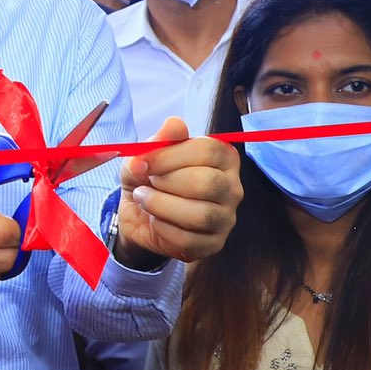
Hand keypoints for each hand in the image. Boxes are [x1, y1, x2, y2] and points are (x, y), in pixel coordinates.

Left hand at [112, 118, 241, 263]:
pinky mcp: (214, 244)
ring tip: (144, 199)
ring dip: (162, 206)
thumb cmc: (150, 178)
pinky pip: (190, 240)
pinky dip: (163, 230)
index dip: (170, 156)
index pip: (208, 150)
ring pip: (201, 215)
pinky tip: (154, 221)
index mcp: (223, 157)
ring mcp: (226, 218)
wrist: (138, 215)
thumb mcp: (146, 155)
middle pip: (208, 183)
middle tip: (145, 184)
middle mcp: (232, 187)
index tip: (141, 162)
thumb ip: (160, 139)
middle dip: (167, 183)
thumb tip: (174, 125)